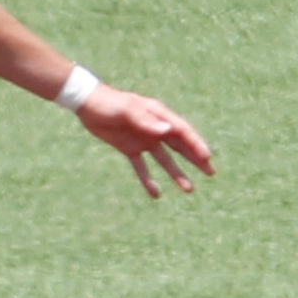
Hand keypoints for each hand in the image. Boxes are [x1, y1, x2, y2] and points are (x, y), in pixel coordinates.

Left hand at [75, 84, 215, 196]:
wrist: (87, 103)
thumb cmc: (108, 103)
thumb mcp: (126, 110)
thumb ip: (146, 121)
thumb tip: (168, 131)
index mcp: (158, 115)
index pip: (182, 131)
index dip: (196, 144)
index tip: (206, 157)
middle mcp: (155, 128)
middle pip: (180, 146)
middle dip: (196, 159)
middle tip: (211, 172)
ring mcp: (144, 139)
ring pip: (165, 159)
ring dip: (177, 173)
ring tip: (189, 189)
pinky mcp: (130, 148)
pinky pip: (142, 167)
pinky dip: (148, 180)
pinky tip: (155, 194)